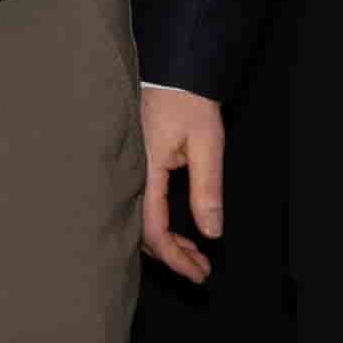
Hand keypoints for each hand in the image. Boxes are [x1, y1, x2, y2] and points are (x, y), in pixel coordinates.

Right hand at [139, 87, 225, 282]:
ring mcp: (130, 171)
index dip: (176, 257)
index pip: (153, 229)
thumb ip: (207, 189)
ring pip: (140, 221)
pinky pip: (141, 206)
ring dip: (166, 243)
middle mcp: (131, 174)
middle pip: (142, 232)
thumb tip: (211, 232)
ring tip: (194, 255)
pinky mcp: (135, 166)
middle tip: (201, 270)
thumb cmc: (188, 100)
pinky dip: (159, 225)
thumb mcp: (207, 143)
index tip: (199, 273)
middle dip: (173, 256)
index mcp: (145, 170)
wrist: (172, 69)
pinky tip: (177, 231)